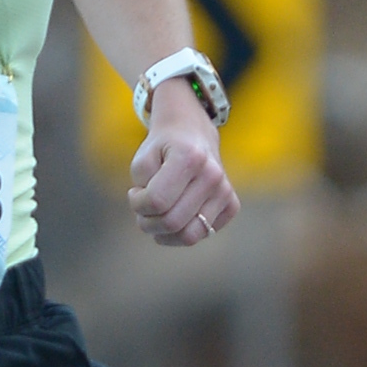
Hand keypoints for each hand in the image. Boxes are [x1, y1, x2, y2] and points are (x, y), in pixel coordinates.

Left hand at [128, 91, 237, 246]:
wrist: (191, 130)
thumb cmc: (162, 147)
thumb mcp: (142, 161)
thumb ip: (141, 192)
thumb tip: (156, 221)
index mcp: (189, 157)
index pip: (156, 202)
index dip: (137, 204)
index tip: (134, 193)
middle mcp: (212, 175)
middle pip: (173, 223)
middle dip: (148, 223)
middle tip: (143, 210)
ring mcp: (225, 190)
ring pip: (190, 236)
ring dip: (166, 233)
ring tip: (158, 217)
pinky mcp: (231, 204)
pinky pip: (205, 233)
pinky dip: (185, 231)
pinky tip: (177, 214)